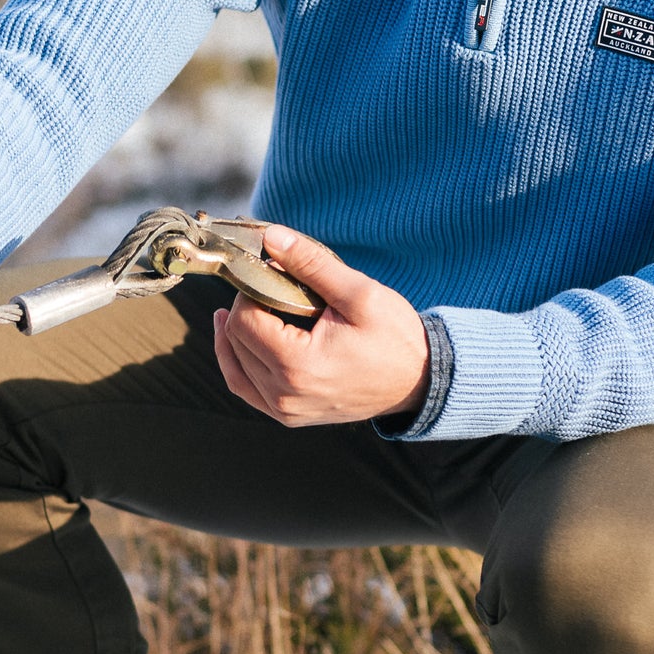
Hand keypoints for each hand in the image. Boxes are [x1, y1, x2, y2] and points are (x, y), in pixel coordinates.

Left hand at [212, 225, 430, 427]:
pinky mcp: (290, 416)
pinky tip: (240, 343)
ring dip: (234, 336)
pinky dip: (239, 365)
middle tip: (263, 287)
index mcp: (298, 365)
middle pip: (236, 342)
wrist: (419, 381)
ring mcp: (286, 410)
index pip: (244, 320)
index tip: (268, 275)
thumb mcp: (358, 293)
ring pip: (235, 368)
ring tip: (236, 310)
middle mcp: (285, 394)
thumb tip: (271, 237)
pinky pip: (247, 390)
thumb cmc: (395, 338)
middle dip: (244, 310)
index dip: (249, 291)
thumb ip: (311, 263)